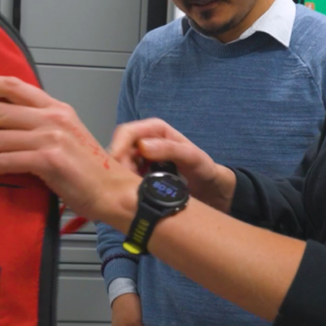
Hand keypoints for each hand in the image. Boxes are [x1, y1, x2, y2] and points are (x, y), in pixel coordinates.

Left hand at [0, 76, 140, 225]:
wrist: (113, 192)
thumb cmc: (90, 171)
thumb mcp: (65, 137)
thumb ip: (38, 127)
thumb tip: (3, 127)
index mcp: (55, 108)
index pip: (11, 85)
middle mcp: (52, 118)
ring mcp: (50, 138)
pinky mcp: (47, 161)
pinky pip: (4, 161)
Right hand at [108, 118, 236, 212]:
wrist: (210, 190)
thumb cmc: (203, 169)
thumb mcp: (192, 157)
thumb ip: (169, 149)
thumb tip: (142, 146)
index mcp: (154, 129)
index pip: (127, 133)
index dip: (118, 148)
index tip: (115, 168)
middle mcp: (144, 141)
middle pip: (118, 150)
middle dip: (117, 166)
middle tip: (124, 186)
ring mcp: (140, 159)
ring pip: (118, 165)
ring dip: (120, 178)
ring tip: (131, 192)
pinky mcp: (138, 175)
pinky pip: (124, 178)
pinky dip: (124, 186)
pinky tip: (132, 195)